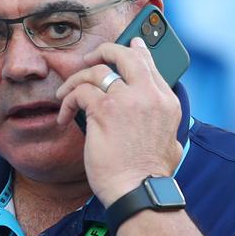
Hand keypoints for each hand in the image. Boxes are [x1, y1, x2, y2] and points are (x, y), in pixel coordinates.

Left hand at [56, 37, 182, 206]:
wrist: (140, 191)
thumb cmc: (149, 176)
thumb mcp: (170, 142)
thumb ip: (163, 124)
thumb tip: (156, 119)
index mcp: (166, 102)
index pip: (150, 65)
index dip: (136, 51)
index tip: (129, 44)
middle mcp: (149, 95)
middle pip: (125, 55)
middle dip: (105, 51)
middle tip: (90, 59)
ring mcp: (126, 100)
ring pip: (96, 71)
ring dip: (76, 80)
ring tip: (65, 93)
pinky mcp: (104, 110)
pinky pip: (79, 92)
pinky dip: (67, 101)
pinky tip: (64, 116)